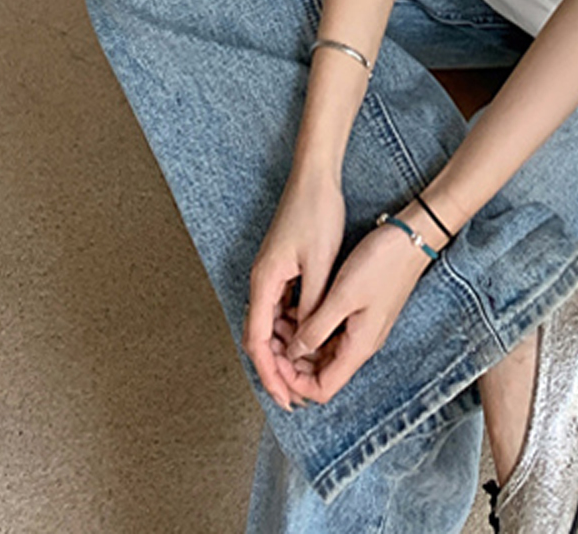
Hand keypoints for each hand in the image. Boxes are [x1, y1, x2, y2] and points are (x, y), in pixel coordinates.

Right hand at [244, 166, 345, 410]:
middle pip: (260, 338)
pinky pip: (280, 308)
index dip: (270, 375)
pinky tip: (309, 339)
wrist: (315, 177)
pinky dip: (292, 328)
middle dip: (276, 369)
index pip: (258, 342)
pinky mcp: (281, 268)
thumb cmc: (316, 212)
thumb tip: (304, 342)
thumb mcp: (320, 263)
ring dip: (284, 350)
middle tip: (296, 396)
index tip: (284, 399)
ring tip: (305, 374)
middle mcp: (261, 281)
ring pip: (270, 324)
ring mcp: (270, 275)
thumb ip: (312, 304)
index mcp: (264, 282)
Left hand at [281, 211, 434, 404]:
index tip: (275, 361)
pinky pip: (332, 333)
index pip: (322, 389)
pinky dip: (312, 328)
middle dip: (293, 362)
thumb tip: (293, 353)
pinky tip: (296, 311)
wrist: (412, 239)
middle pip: (321, 373)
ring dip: (300, 343)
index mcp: (358, 347)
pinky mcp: (362, 313)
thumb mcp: (343, 295)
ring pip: (324, 352)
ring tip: (279, 322)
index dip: (295, 382)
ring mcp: (363, 329)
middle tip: (271, 340)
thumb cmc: (382, 263)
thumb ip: (317, 329)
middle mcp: (361, 344)